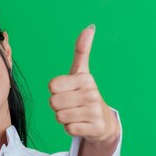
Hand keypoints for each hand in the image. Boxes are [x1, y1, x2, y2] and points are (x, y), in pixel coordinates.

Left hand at [48, 25, 119, 144]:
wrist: (103, 121)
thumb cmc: (85, 94)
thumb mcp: (82, 72)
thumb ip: (82, 50)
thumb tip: (90, 27)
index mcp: (85, 79)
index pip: (52, 86)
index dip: (56, 91)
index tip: (68, 91)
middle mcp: (91, 93)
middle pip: (53, 103)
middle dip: (58, 106)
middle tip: (71, 105)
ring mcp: (94, 111)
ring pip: (59, 117)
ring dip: (64, 118)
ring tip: (76, 114)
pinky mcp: (94, 128)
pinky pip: (68, 129)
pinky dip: (71, 128)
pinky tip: (80, 124)